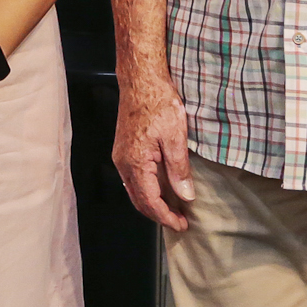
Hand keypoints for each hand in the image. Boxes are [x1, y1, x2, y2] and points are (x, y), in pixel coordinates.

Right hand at [112, 69, 193, 229]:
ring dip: (153, 203)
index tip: (182, 225)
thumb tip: (185, 196)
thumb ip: (179, 169)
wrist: (141, 80)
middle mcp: (123, 163)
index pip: (149, 201)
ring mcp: (121, 156)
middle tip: (180, 222)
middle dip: (158, 214)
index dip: (166, 217)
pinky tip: (163, 189)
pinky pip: (134, 179)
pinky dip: (148, 190)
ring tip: (174, 209)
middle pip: (138, 200)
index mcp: (135, 162)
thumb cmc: (158, 103)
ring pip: (134, 191)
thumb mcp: (176, 137)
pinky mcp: (124, 149)